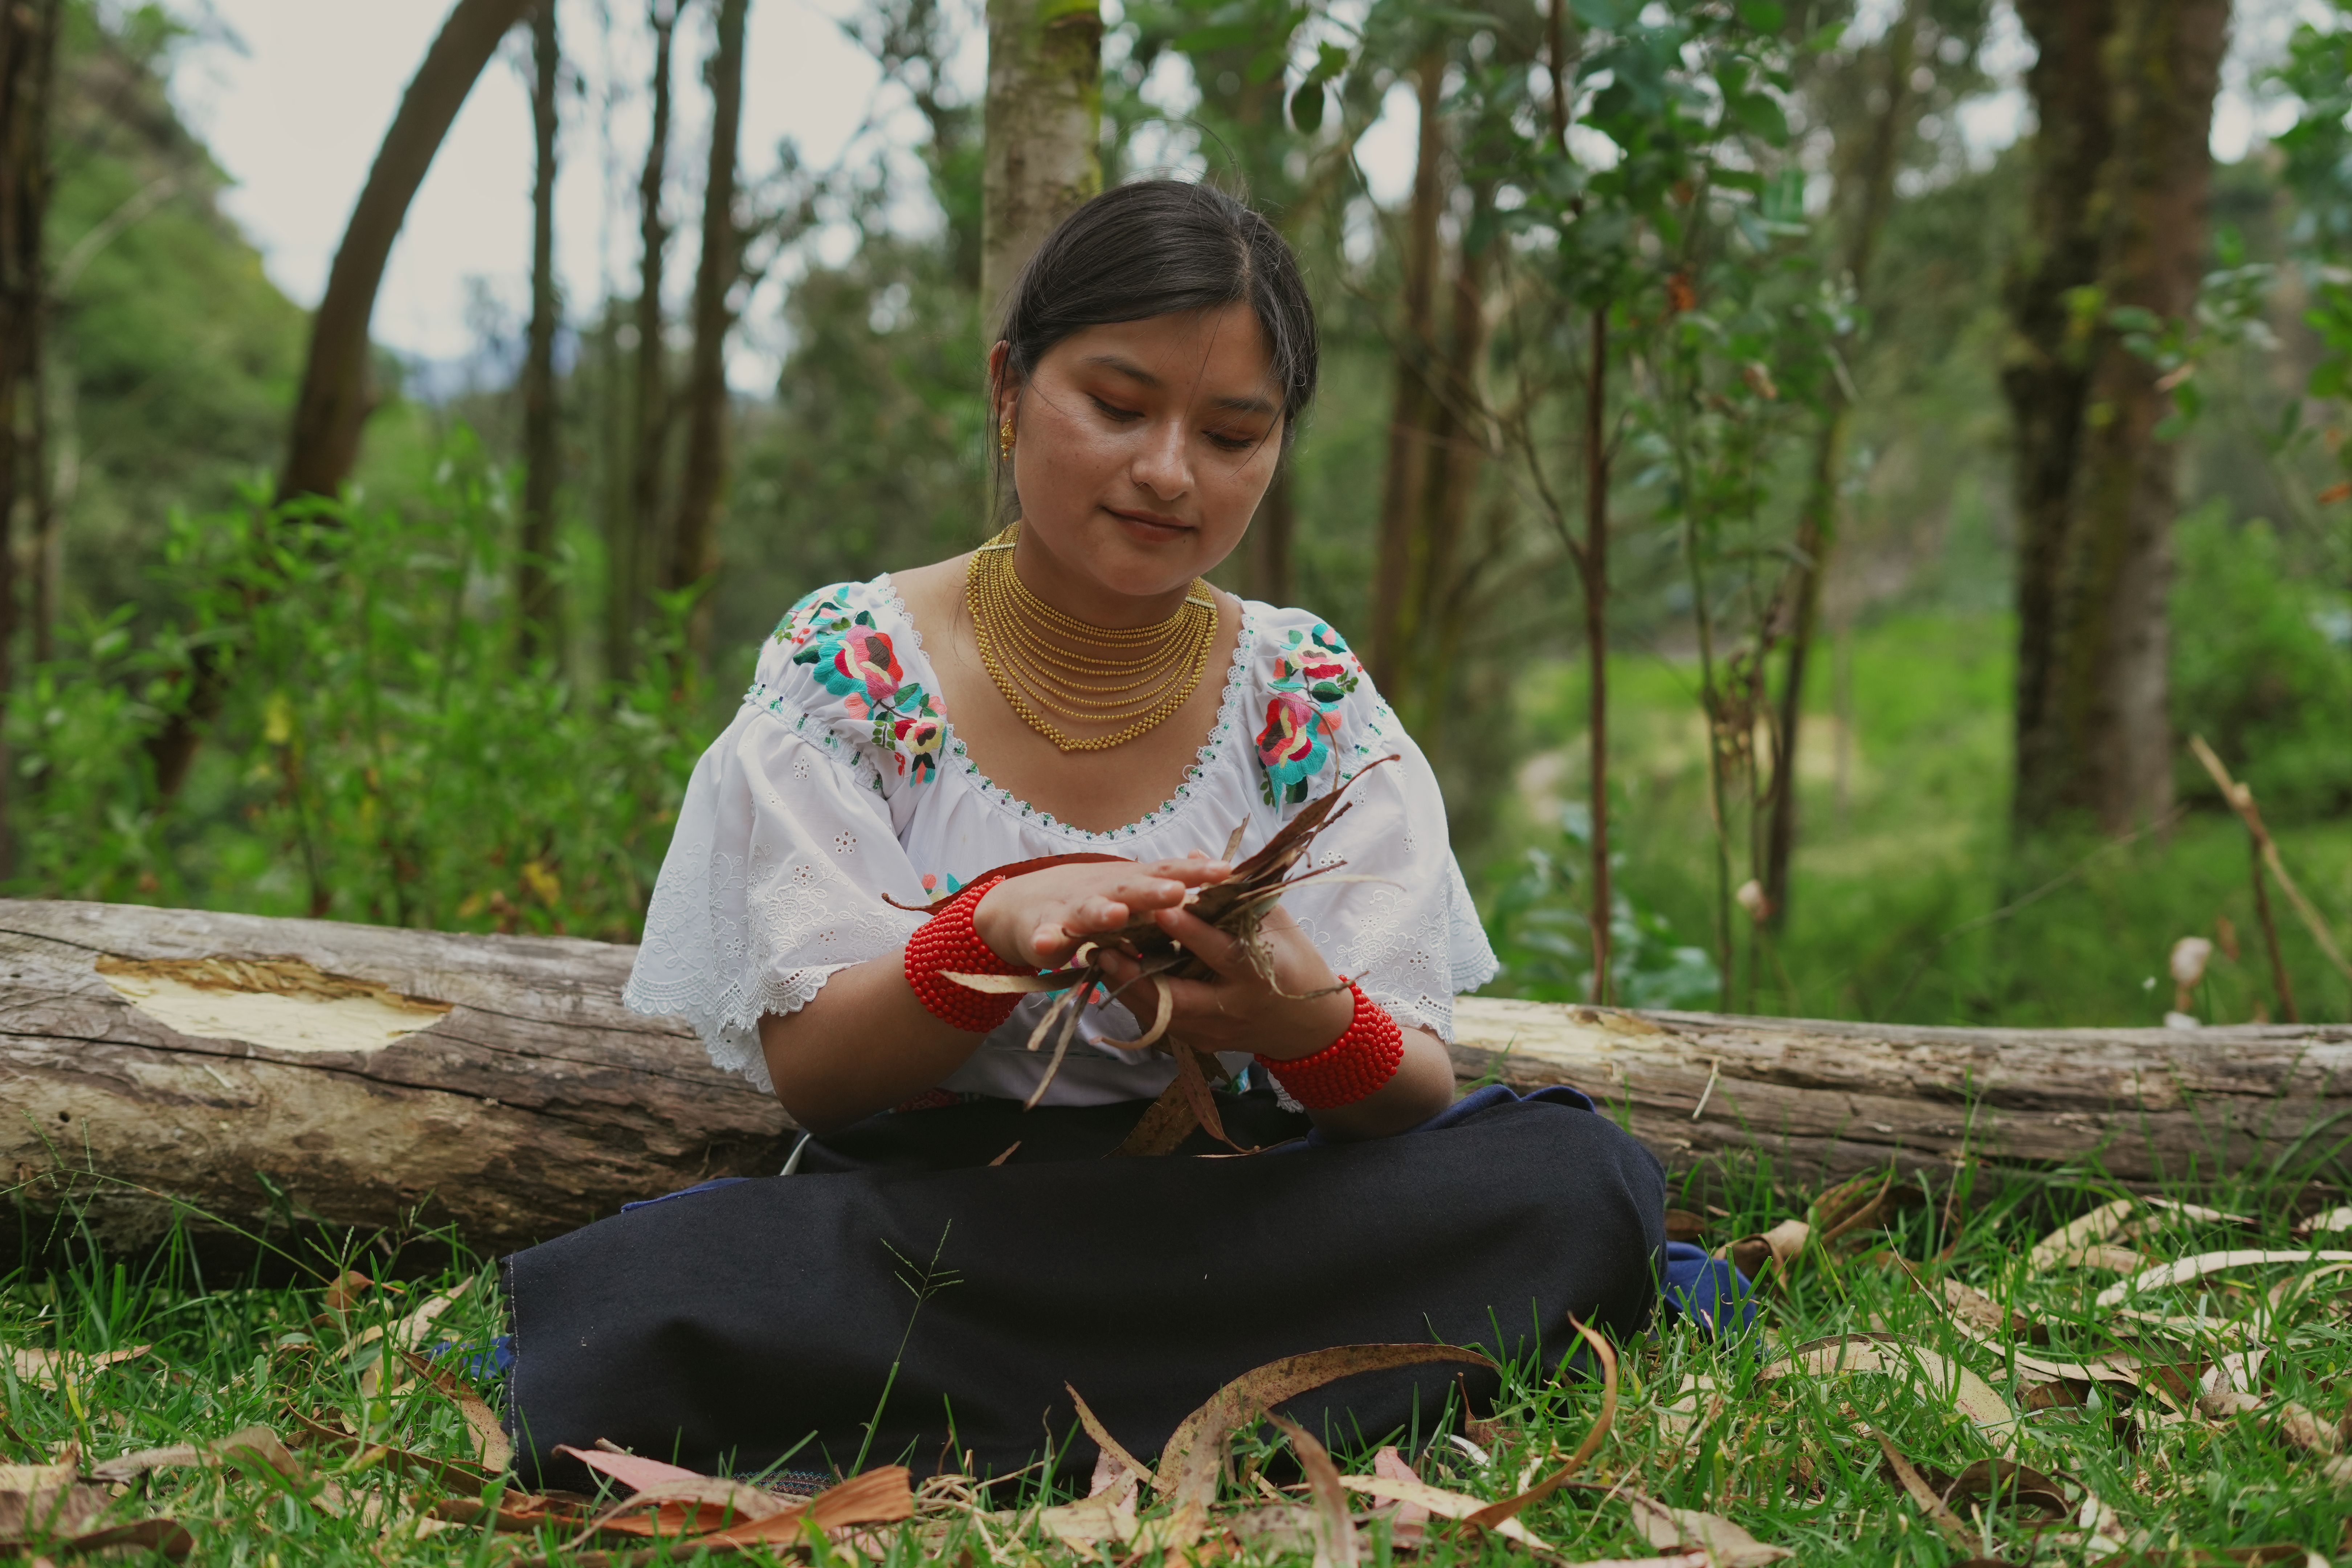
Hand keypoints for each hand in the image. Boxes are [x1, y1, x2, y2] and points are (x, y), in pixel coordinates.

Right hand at [971, 856, 1232, 968]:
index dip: (1195, 872)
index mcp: (1132, 883)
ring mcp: (1072, 909)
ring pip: (1089, 910)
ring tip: (1116, 915)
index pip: (1168, 873)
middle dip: (1154, 891)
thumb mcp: (1134, 892)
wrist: (1030, 904)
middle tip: (1177, 892)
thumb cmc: (1095, 899)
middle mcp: (1106, 891)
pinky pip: (1045, 936)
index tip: (1226, 870)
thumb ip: (1167, 887)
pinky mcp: (1044, 929)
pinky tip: (1047, 944)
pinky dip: (1045, 939)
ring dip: (1103, 912)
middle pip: (1133, 888)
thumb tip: (1215, 876)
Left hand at [1097, 902, 1354, 1060]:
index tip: (1160, 908)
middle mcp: (1234, 1007)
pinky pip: (1162, 1025)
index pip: (1220, 952)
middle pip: (1179, 996)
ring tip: (1101, 959)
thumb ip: (1235, 893)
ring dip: (1127, 988)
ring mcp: (1215, 1031)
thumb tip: (1195, 856)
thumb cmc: (1297, 963)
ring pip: (1162, 1015)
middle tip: (1107, 946)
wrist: (1310, 1026)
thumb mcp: (1277, 923)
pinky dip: (1138, 1002)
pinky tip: (1117, 980)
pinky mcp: (1202, 1043)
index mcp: (1258, 973)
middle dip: (1138, 973)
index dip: (1189, 931)